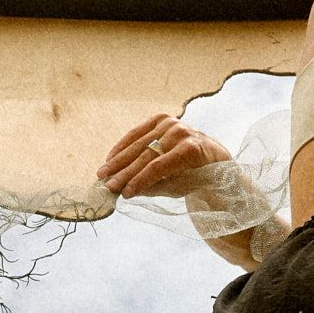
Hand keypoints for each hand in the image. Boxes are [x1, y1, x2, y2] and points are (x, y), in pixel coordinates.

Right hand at [99, 113, 234, 201]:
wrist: (210, 155)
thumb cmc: (195, 176)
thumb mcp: (179, 187)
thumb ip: (154, 187)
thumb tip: (126, 192)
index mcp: (190, 150)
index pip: (158, 167)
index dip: (139, 180)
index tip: (123, 194)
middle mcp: (180, 132)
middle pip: (145, 155)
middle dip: (124, 172)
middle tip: (108, 185)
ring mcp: (171, 123)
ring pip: (138, 144)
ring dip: (118, 160)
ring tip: (103, 173)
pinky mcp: (161, 118)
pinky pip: (136, 133)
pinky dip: (122, 146)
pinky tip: (110, 158)